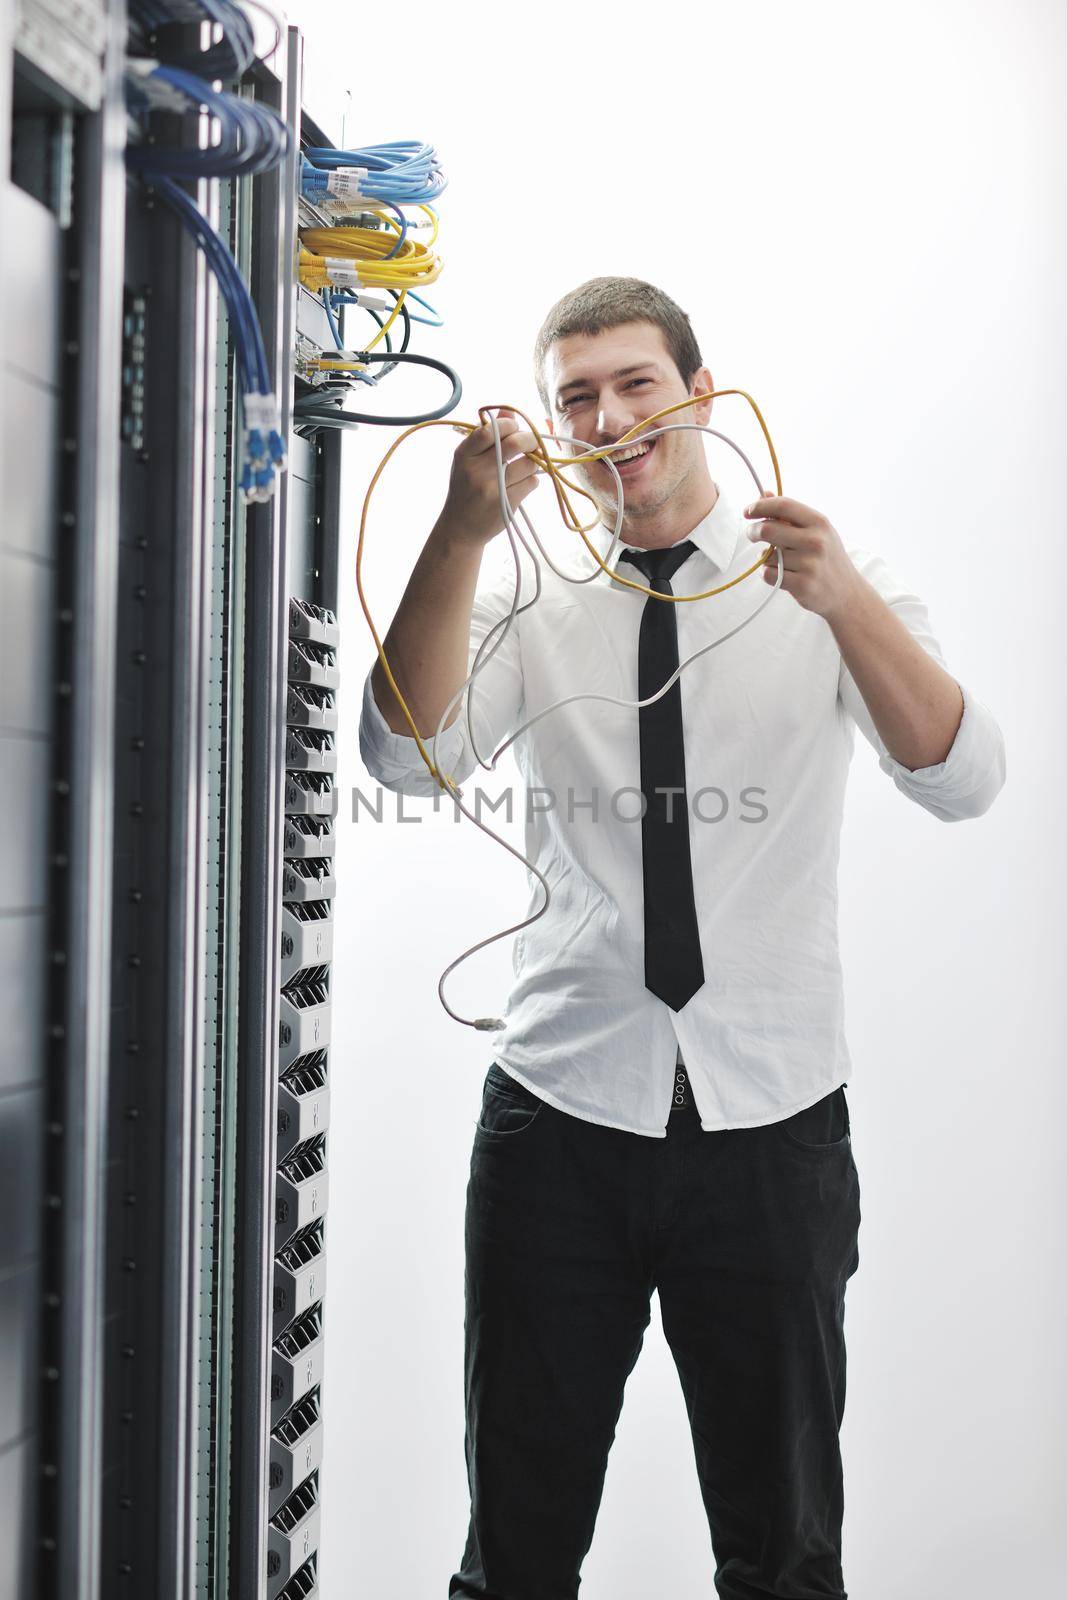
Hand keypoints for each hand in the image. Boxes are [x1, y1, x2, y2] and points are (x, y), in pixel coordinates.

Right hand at [439, 407, 541, 547]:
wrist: (460, 528)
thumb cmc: (467, 488)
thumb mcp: (469, 461)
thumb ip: (488, 435)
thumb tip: (511, 411)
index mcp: (464, 454)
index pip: (491, 429)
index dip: (510, 424)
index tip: (515, 429)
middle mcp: (476, 470)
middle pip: (515, 443)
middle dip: (531, 439)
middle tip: (533, 443)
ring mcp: (491, 488)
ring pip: (528, 464)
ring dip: (533, 463)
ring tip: (525, 468)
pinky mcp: (506, 504)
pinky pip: (532, 483)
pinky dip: (531, 480)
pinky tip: (521, 485)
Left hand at [743, 495, 861, 622]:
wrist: (847, 593)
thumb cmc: (827, 558)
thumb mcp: (817, 531)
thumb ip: (789, 514)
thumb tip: (763, 494)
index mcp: (819, 522)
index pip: (783, 506)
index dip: (761, 506)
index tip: (748, 511)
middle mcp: (815, 541)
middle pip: (768, 529)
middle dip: (753, 531)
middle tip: (752, 534)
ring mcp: (810, 564)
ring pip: (767, 555)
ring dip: (765, 558)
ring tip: (780, 561)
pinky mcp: (802, 585)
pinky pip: (769, 574)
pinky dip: (767, 573)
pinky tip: (780, 573)